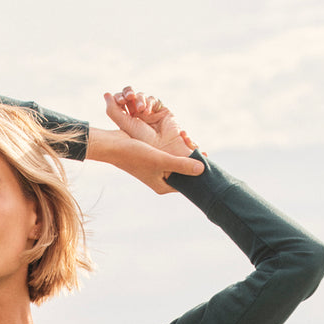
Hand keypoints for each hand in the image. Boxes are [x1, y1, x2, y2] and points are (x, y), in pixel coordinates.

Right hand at [89, 85, 204, 192]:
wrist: (113, 146)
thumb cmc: (135, 154)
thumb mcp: (161, 160)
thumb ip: (181, 165)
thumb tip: (202, 170)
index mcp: (163, 186)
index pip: (187, 183)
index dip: (198, 174)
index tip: (210, 162)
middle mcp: (161, 179)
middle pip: (183, 173)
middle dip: (193, 162)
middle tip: (204, 150)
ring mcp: (157, 169)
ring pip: (177, 162)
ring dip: (185, 152)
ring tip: (194, 142)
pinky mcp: (153, 158)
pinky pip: (170, 153)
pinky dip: (176, 147)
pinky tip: (182, 137)